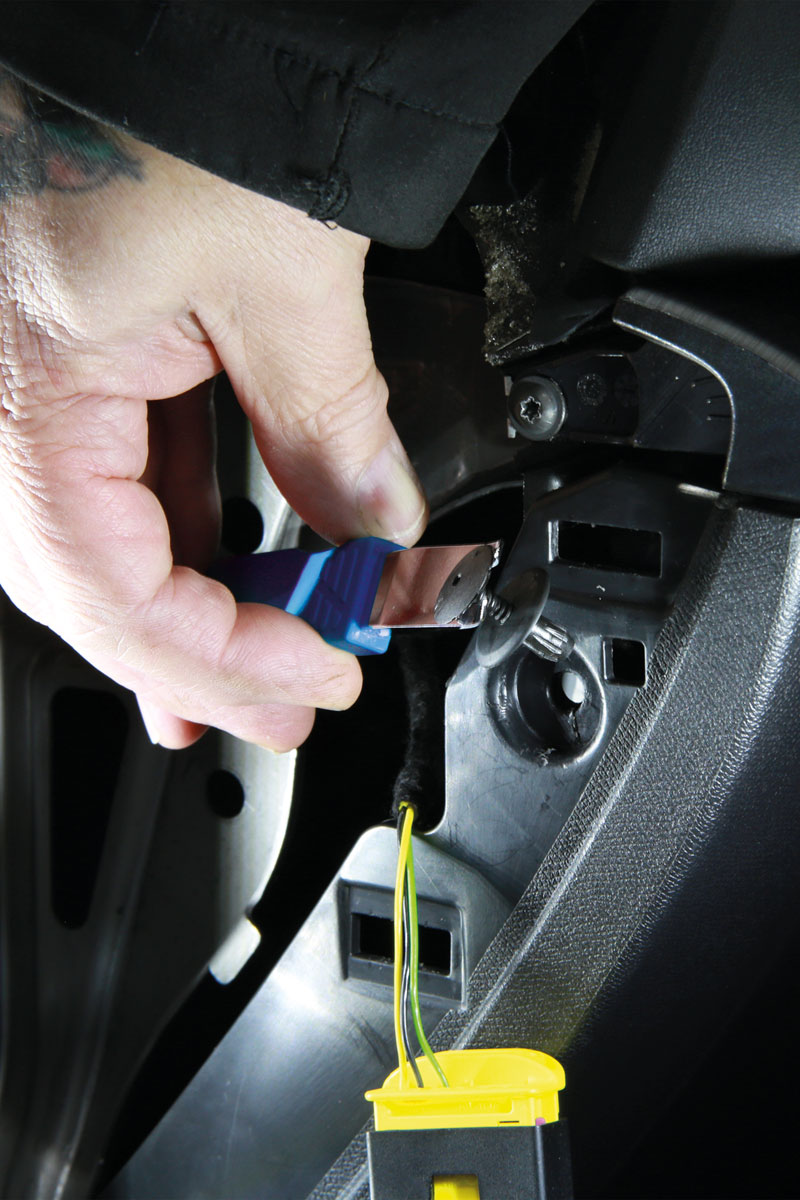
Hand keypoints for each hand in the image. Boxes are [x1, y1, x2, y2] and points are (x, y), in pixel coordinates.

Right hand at [0, 80, 426, 748]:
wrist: (166, 12)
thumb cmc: (187, 90)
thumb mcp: (284, 278)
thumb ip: (332, 431)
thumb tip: (380, 534)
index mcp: (30, 387)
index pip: (110, 590)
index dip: (220, 656)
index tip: (318, 676)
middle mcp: (7, 399)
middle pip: (92, 584)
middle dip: (198, 661)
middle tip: (287, 704)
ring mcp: (33, 384)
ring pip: (101, 541)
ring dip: (187, 611)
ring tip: (259, 667)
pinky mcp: (78, 360)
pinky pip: (121, 475)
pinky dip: (184, 532)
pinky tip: (230, 568)